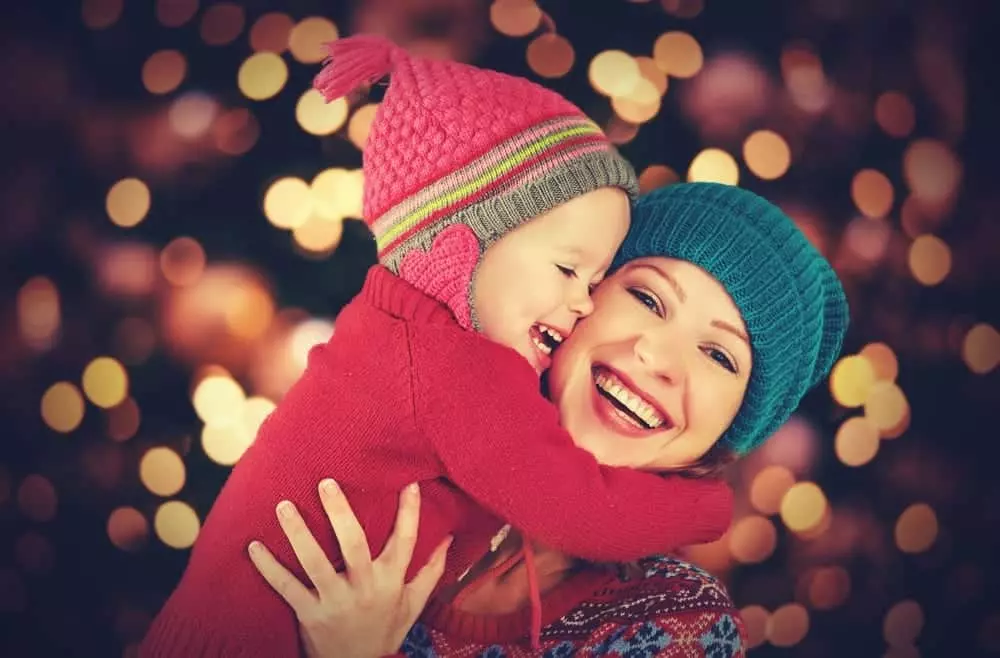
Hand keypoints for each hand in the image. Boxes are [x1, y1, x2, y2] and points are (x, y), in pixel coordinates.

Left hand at [248, 480, 449, 657]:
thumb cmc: (385, 630)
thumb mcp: (413, 604)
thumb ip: (431, 570)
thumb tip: (448, 538)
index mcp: (391, 581)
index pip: (405, 541)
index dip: (409, 513)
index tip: (409, 483)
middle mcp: (364, 588)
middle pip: (354, 545)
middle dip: (340, 512)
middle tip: (326, 483)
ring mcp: (335, 602)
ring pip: (315, 563)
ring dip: (298, 533)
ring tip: (283, 505)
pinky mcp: (310, 615)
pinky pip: (287, 588)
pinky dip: (269, 568)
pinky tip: (254, 546)